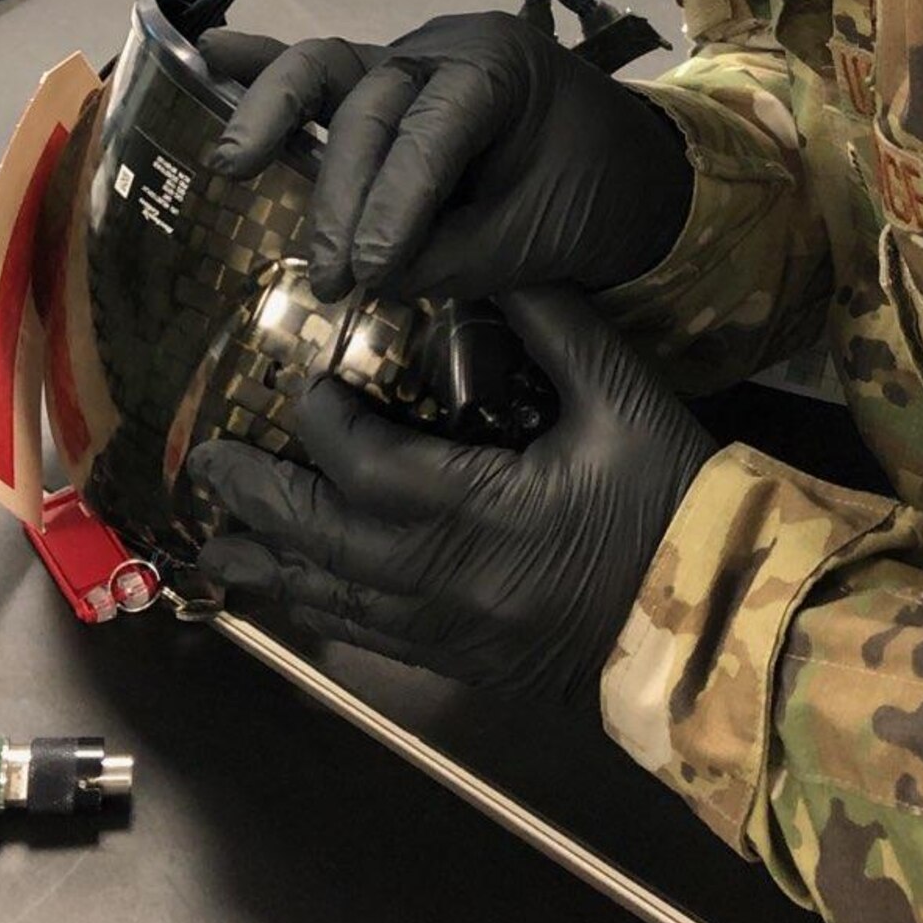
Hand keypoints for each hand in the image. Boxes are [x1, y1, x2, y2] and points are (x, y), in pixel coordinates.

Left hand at [186, 286, 715, 702]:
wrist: (718, 628)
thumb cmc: (672, 506)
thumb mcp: (624, 398)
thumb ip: (554, 324)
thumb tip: (494, 261)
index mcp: (475, 508)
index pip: (361, 462)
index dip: (321, 421)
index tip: (306, 383)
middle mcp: (440, 578)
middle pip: (318, 539)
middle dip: (257, 499)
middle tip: (204, 467)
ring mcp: (444, 631)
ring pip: (329, 599)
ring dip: (268, 566)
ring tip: (214, 543)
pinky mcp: (460, 661)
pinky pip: (365, 639)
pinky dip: (319, 611)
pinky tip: (296, 597)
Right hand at [197, 13, 691, 302]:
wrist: (635, 174)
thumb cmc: (597, 196)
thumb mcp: (539, 239)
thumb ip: (454, 255)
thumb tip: (369, 277)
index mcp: (502, 67)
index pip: (433, 126)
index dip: (395, 200)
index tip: (372, 271)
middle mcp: (444, 48)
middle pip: (370, 104)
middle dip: (342, 196)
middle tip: (332, 278)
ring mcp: (407, 62)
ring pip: (327, 70)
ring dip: (275, 119)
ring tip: (233, 165)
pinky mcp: (381, 91)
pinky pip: (319, 76)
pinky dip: (263, 71)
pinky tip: (205, 58)